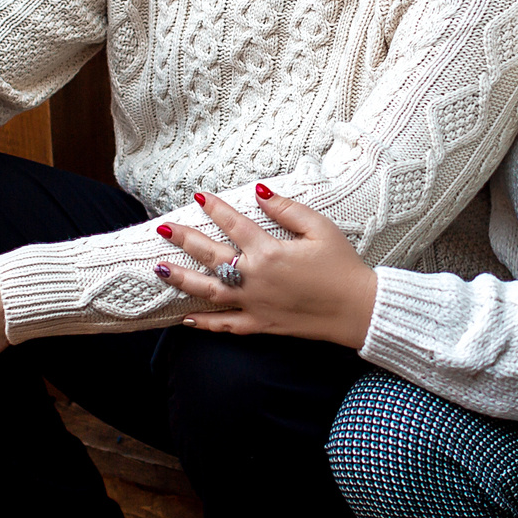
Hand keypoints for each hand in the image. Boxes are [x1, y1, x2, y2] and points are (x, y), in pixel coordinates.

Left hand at [154, 187, 378, 349]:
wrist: (358, 310)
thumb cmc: (343, 266)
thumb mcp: (320, 228)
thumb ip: (287, 209)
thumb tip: (259, 192)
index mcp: (269, 251)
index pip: (233, 224)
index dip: (214, 208)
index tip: (197, 196)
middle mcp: (255, 277)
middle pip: (210, 255)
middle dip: (184, 240)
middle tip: (162, 230)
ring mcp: (254, 303)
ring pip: (208, 291)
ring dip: (181, 280)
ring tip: (159, 270)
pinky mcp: (260, 324)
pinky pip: (225, 324)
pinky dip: (204, 323)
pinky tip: (186, 318)